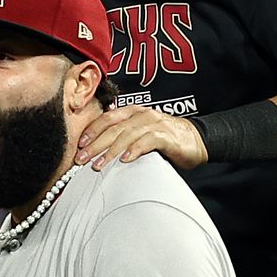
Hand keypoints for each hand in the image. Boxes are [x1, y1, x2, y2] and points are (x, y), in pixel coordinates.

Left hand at [76, 105, 206, 169]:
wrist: (197, 140)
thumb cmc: (164, 139)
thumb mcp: (140, 134)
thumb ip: (122, 136)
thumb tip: (96, 149)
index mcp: (132, 112)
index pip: (107, 118)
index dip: (92, 130)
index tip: (79, 145)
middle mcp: (142, 115)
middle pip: (113, 128)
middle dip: (95, 144)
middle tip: (81, 159)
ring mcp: (155, 124)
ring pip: (127, 135)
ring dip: (110, 151)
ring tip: (99, 164)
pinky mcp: (167, 136)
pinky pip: (148, 141)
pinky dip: (135, 150)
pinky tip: (125, 160)